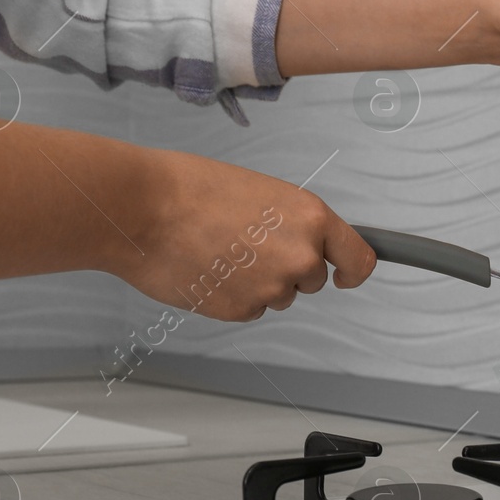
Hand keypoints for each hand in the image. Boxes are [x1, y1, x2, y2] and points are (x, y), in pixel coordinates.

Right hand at [120, 151, 376, 321]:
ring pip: (278, 295)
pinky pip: (248, 308)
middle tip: (247, 245)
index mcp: (311, 218)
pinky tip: (205, 268)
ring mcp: (271, 288)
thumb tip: (303, 244)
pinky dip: (231, 295)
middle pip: (312, 280)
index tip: (344, 276)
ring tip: (217, 251)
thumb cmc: (192, 188)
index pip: (358, 259)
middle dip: (288, 268)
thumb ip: (291, 222)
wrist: (142, 209)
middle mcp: (300, 257)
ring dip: (257, 281)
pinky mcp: (241, 310)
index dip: (352, 270)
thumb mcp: (261, 192)